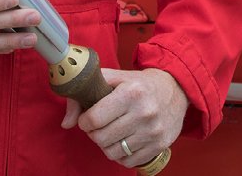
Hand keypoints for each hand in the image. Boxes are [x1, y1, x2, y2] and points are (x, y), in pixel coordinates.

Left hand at [60, 68, 185, 167]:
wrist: (175, 89)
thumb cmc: (138, 84)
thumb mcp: (113, 78)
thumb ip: (84, 94)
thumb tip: (66, 123)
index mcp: (131, 93)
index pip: (94, 118)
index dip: (85, 121)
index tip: (88, 118)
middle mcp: (144, 113)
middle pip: (102, 138)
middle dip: (94, 134)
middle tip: (98, 126)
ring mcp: (153, 131)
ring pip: (113, 153)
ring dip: (106, 145)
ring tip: (110, 133)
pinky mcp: (160, 145)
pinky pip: (129, 161)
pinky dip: (121, 154)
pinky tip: (123, 141)